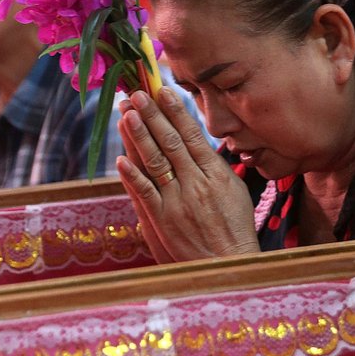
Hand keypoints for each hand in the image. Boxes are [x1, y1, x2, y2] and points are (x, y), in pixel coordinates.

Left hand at [116, 87, 259, 262]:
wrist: (228, 264)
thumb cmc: (234, 226)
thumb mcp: (233, 189)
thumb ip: (213, 165)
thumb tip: (196, 140)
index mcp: (215, 173)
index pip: (191, 135)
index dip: (175, 111)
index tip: (162, 90)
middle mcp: (196, 183)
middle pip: (170, 142)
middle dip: (152, 115)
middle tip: (136, 93)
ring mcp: (178, 201)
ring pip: (155, 162)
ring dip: (139, 136)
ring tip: (126, 114)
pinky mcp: (163, 220)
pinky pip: (145, 193)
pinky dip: (132, 175)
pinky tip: (120, 158)